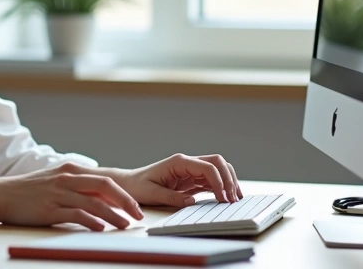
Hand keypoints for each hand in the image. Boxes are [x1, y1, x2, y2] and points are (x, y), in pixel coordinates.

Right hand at [0, 162, 143, 230]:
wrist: (0, 194)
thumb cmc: (28, 190)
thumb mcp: (54, 179)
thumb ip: (75, 184)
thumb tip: (97, 195)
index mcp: (70, 170)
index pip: (104, 179)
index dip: (123, 193)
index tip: (135, 206)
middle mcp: (67, 179)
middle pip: (105, 186)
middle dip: (125, 201)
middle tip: (138, 215)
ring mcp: (58, 193)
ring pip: (94, 202)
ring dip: (113, 215)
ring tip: (124, 225)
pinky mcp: (50, 209)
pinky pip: (76, 215)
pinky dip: (92, 222)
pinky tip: (101, 229)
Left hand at [107, 154, 242, 208]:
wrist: (128, 184)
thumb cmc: (137, 187)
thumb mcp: (151, 194)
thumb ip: (171, 197)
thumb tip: (192, 200)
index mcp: (178, 162)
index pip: (206, 166)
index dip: (219, 181)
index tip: (223, 198)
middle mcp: (187, 163)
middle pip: (217, 162)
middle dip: (228, 178)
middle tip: (233, 199)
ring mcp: (190, 170)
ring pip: (217, 170)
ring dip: (228, 182)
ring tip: (234, 199)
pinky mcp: (191, 179)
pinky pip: (211, 180)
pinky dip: (221, 188)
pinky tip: (226, 199)